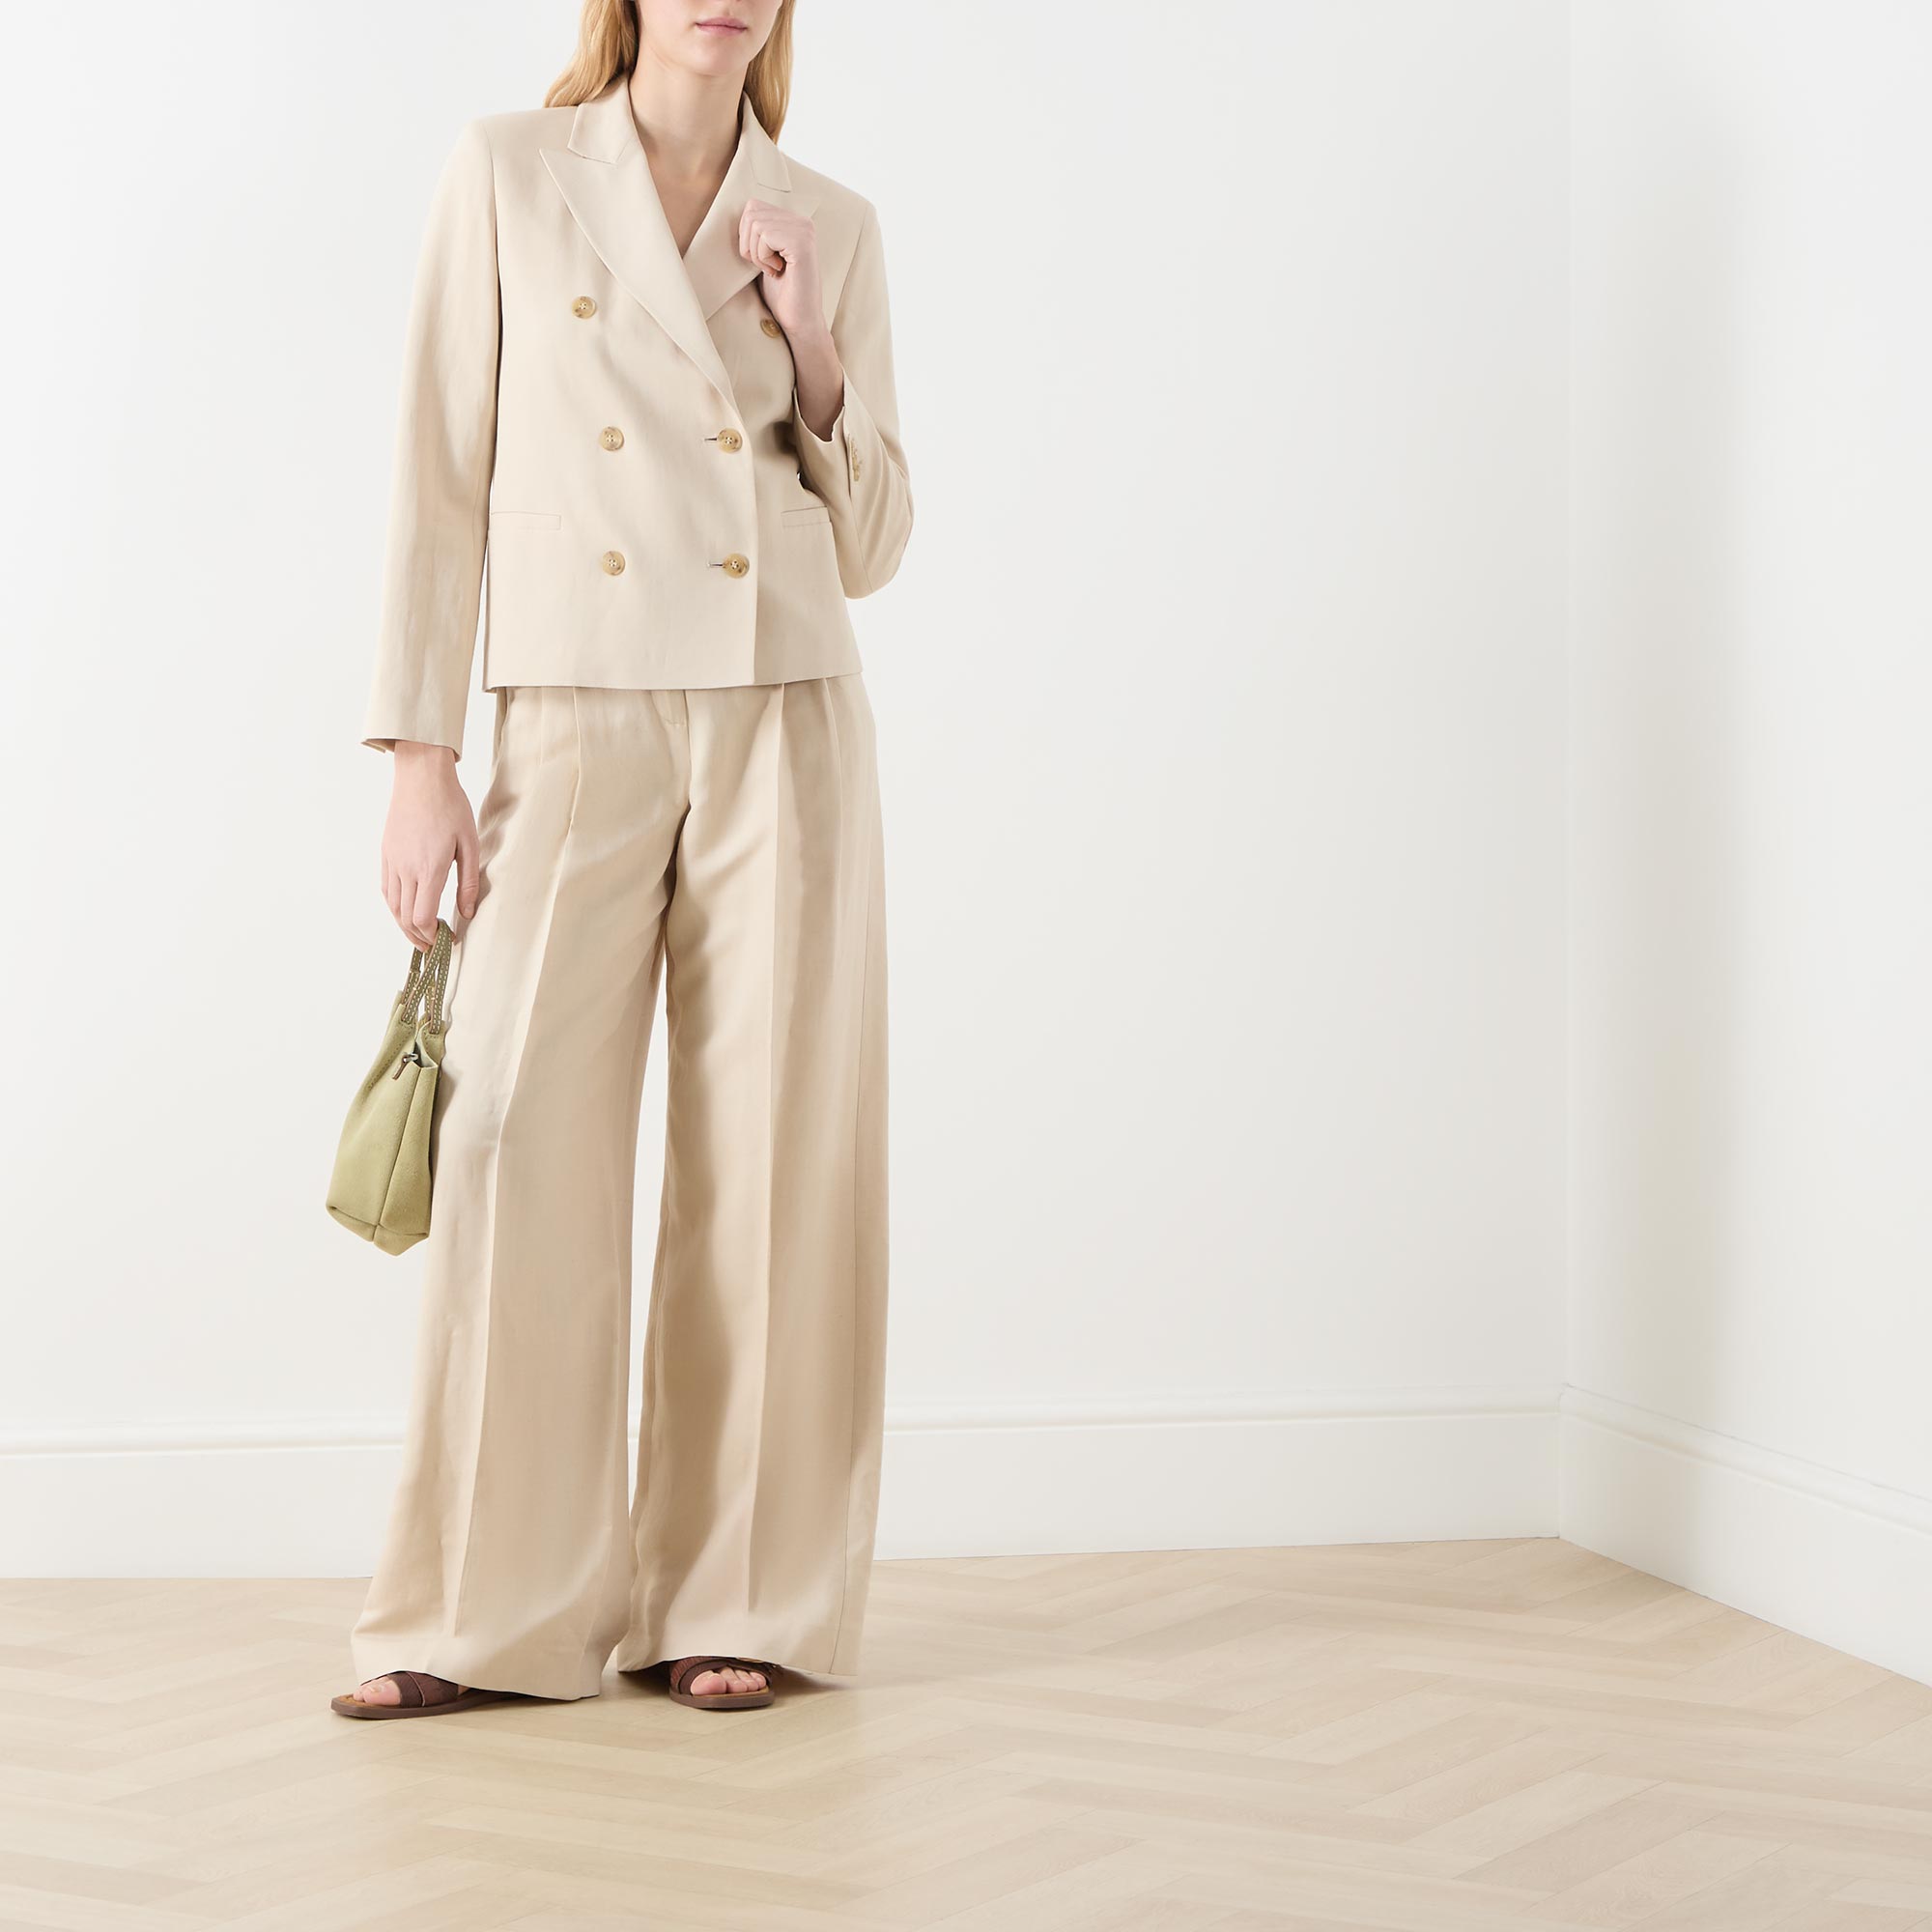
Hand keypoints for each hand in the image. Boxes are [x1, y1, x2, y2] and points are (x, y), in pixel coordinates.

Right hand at [380, 742, 479, 949]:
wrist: (421, 778)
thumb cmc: (451, 807)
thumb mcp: (469, 844)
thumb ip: (468, 882)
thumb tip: (467, 913)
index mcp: (429, 868)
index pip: (422, 917)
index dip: (432, 936)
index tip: (445, 941)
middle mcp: (406, 869)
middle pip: (405, 917)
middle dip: (418, 938)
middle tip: (433, 947)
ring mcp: (392, 861)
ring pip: (393, 906)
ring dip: (404, 925)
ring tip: (419, 935)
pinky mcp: (386, 854)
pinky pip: (387, 889)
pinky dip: (395, 907)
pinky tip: (406, 910)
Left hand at [739, 197, 826, 348]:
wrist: (800, 322)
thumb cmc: (781, 295)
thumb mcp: (765, 257)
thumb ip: (757, 234)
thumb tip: (729, 216)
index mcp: (795, 222)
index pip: (753, 206)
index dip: (747, 235)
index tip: (763, 259)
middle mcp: (803, 222)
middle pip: (751, 212)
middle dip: (750, 244)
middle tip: (767, 266)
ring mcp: (804, 231)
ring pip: (755, 223)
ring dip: (757, 253)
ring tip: (773, 269)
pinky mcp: (801, 243)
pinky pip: (765, 236)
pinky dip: (763, 257)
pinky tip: (778, 271)